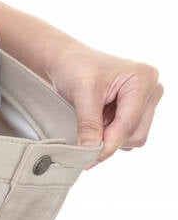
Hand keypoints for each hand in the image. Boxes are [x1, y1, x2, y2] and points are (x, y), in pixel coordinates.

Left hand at [45, 45, 163, 168]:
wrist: (68, 60)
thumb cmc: (75, 67)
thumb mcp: (81, 93)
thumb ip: (88, 124)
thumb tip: (91, 151)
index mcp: (142, 79)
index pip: (129, 123)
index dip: (109, 143)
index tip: (89, 158)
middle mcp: (151, 89)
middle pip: (137, 134)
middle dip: (110, 139)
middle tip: (85, 136)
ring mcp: (147, 100)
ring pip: (134, 137)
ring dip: (110, 136)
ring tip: (92, 119)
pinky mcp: (138, 109)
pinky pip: (129, 133)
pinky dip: (111, 133)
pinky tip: (98, 121)